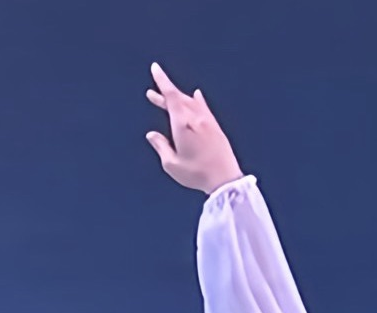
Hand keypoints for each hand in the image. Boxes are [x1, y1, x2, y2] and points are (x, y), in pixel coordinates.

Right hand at [145, 61, 242, 193]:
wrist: (225, 180)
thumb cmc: (197, 174)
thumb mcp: (172, 164)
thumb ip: (161, 146)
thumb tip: (151, 135)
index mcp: (183, 124)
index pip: (171, 96)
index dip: (162, 81)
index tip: (155, 68)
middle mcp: (196, 118)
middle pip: (179, 98)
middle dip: (164, 94)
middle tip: (152, 94)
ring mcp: (208, 122)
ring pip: (191, 102)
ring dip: (178, 98)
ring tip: (168, 98)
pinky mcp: (216, 128)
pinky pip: (204, 108)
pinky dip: (197, 100)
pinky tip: (196, 96)